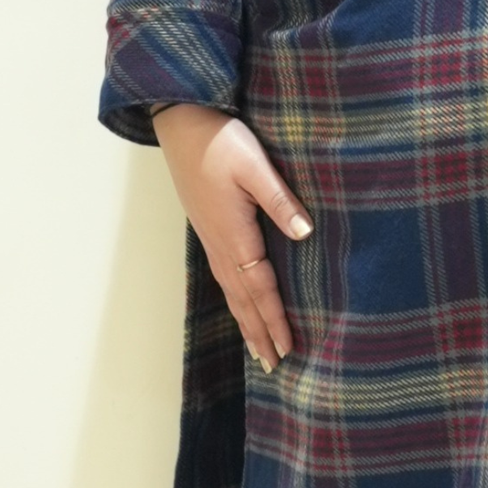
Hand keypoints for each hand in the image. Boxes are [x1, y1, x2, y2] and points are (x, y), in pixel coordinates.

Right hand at [151, 103, 312, 372]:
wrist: (181, 121)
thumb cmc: (220, 140)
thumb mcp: (255, 166)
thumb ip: (281, 201)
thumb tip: (305, 234)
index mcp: (234, 234)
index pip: (260, 289)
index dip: (275, 319)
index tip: (289, 348)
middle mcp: (220, 244)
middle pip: (243, 300)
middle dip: (260, 333)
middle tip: (275, 366)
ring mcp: (212, 239)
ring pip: (232, 292)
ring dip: (247, 322)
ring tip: (260, 350)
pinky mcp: (209, 229)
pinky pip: (225, 276)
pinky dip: (236, 300)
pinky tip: (242, 305)